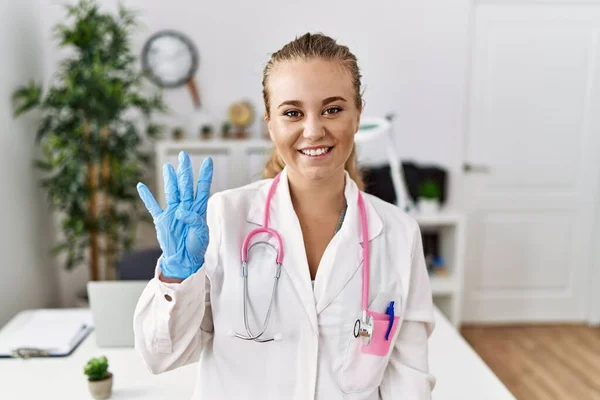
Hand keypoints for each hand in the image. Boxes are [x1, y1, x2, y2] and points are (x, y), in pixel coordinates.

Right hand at [136, 151, 212, 279]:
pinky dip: (147, 197)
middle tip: (184, 155)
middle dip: (185, 170)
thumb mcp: (201, 234)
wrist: (184, 259)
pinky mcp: (162, 220)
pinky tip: (141, 186)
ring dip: (169, 179)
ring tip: (168, 166)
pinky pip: (153, 206)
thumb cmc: (196, 247)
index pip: (202, 188)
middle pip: (185, 185)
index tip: (209, 160)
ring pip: (171, 191)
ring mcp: (173, 212)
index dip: (205, 175)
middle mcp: (186, 207)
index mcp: (198, 209)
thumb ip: (194, 221)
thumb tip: (182, 211)